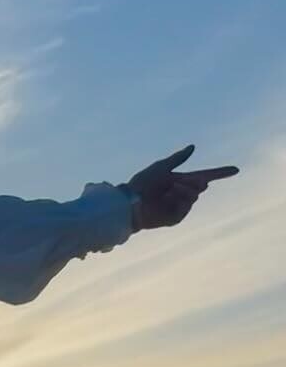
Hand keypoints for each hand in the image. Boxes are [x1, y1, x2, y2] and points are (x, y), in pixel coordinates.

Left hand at [123, 144, 238, 230]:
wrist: (130, 202)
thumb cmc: (141, 183)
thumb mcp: (161, 167)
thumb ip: (178, 158)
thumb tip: (192, 147)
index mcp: (181, 180)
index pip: (206, 176)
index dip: (221, 173)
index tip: (236, 169)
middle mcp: (182, 194)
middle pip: (200, 186)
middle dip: (190, 182)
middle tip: (173, 184)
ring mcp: (179, 207)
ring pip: (194, 197)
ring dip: (182, 192)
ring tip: (166, 192)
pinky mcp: (174, 219)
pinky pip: (186, 209)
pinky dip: (177, 202)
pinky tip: (165, 202)